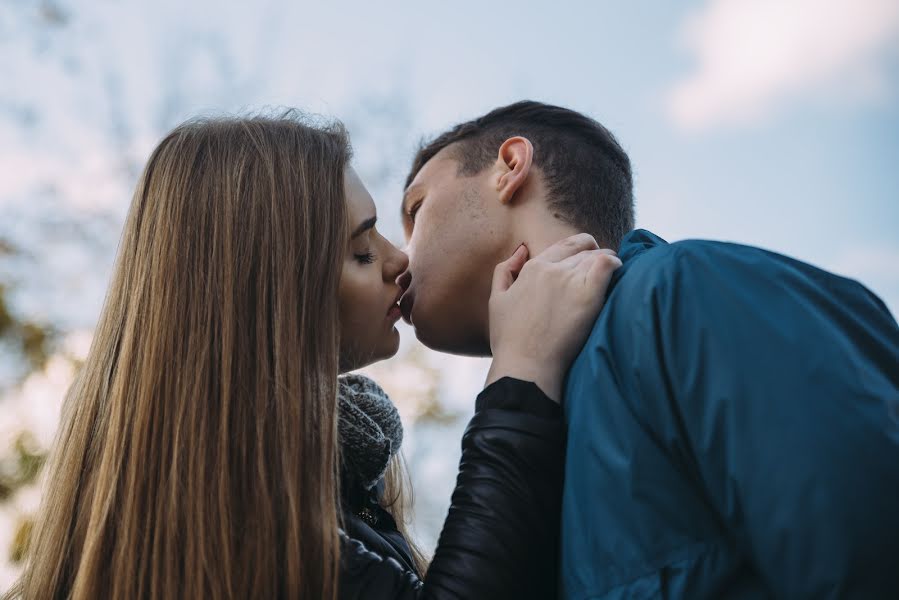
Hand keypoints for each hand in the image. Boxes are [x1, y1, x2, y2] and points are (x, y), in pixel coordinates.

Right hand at [486, 233, 621, 401]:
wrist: (525, 366)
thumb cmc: (510, 340)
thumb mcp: (497, 300)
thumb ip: (505, 270)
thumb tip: (522, 249)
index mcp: (533, 268)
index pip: (565, 245)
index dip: (580, 250)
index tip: (587, 262)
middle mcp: (552, 269)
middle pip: (583, 250)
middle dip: (594, 256)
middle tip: (601, 272)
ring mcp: (570, 281)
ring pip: (598, 255)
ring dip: (607, 261)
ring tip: (613, 274)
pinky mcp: (588, 296)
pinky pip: (607, 264)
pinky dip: (615, 264)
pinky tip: (618, 273)